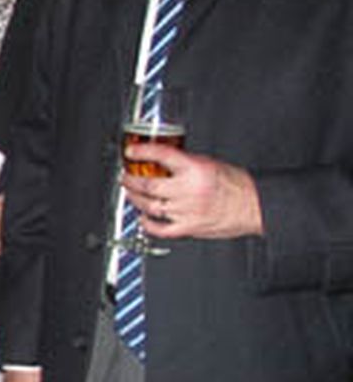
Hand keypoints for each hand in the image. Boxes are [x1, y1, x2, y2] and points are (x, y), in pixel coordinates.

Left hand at [121, 145, 262, 239]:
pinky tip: (143, 218)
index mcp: (196, 170)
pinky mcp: (189, 228)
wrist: (256, 206)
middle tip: (125, 176)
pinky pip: (160, 229)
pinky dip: (147, 224)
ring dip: (135, 199)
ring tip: (131, 194)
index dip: (142, 152)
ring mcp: (187, 211)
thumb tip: (162, 162)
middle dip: (131, 180)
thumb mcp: (210, 164)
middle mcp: (188, 190)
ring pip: (150, 206)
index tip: (131, 152)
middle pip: (149, 185)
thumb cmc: (238, 185)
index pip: (162, 156)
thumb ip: (185, 164)